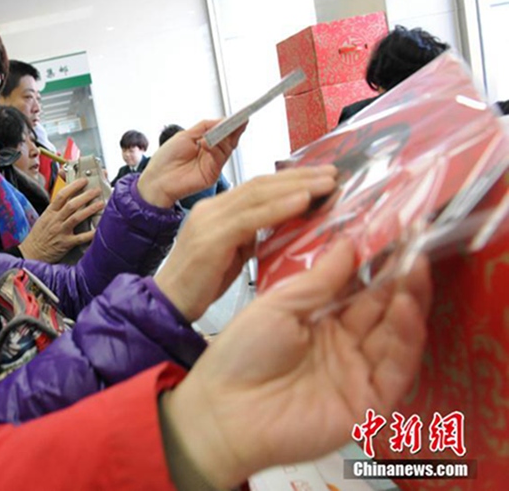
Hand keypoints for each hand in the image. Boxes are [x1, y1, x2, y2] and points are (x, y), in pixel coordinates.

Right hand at [19, 178, 104, 262]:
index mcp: (50, 213)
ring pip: (76, 217)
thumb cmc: (38, 237)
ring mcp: (61, 232)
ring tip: (100, 204)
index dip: (73, 186)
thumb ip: (56, 209)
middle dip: (85, 196)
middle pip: (71, 205)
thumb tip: (69, 199)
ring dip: (89, 210)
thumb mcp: (44, 219)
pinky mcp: (66, 244)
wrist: (31, 254)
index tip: (83, 181)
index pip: (62, 195)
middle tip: (96, 190)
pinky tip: (99, 229)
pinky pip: (80, 238)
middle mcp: (55, 221)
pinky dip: (90, 233)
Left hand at [137, 119, 246, 207]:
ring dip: (225, 137)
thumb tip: (222, 119)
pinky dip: (215, 149)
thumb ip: (204, 127)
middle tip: (240, 120)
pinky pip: (220, 159)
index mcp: (204, 143)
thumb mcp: (185, 135)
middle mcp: (210, 154)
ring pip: (226, 148)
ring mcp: (212, 164)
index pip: (222, 132)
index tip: (241, 116)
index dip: (231, 124)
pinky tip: (207, 144)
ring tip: (221, 130)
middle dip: (234, 129)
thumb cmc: (166, 159)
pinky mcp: (212, 174)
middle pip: (228, 140)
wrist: (157, 179)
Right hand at [155, 166, 337, 320]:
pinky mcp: (211, 238)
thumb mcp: (233, 254)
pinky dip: (278, 208)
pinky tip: (302, 201)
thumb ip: (253, 236)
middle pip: (262, 184)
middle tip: (333, 173)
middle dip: (300, 176)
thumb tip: (284, 226)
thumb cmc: (199, 284)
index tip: (321, 176)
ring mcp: (209, 220)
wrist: (167, 303)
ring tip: (327, 183)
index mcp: (217, 210)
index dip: (292, 179)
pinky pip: (250, 218)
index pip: (259, 186)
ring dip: (297, 187)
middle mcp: (211, 208)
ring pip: (258, 195)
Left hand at [163, 239, 431, 488]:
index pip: (359, 288)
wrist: (224, 411)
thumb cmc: (241, 355)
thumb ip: (318, 280)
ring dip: (410, 300)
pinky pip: (397, 368)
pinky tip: (406, 306)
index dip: (377, 262)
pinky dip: (407, 337)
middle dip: (402, 276)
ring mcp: (358, 373)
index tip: (393, 229)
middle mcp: (344, 345)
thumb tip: (349, 241)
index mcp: (320, 320)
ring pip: (397, 334)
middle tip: (418, 241)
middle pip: (383, 308)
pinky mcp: (369, 402)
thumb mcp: (278, 306)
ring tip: (417, 266)